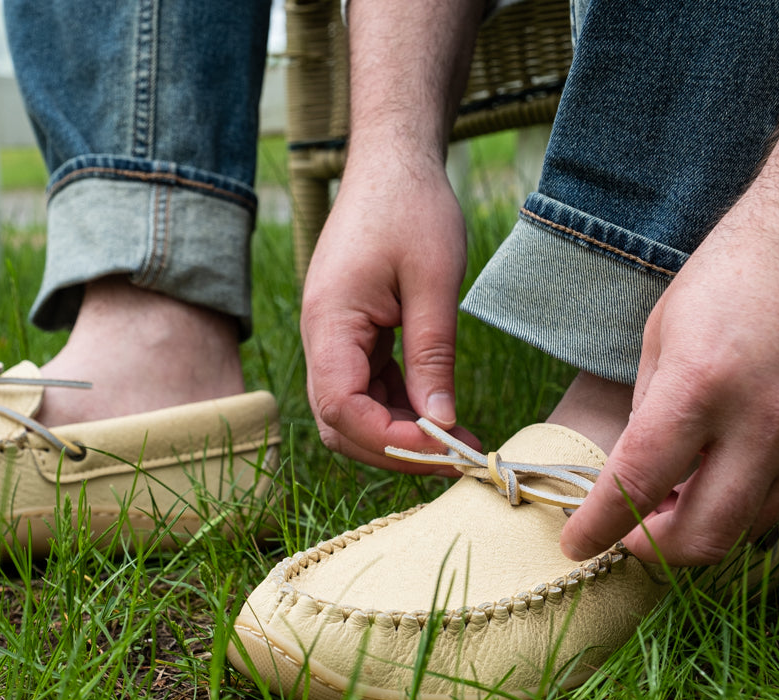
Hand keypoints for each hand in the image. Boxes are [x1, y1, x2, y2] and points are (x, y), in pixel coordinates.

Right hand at [300, 158, 476, 473]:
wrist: (391, 163)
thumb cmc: (412, 208)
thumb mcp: (433, 281)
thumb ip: (433, 355)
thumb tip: (442, 424)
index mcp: (329, 323)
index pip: (341, 409)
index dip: (389, 440)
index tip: (443, 447)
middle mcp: (320, 338)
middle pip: (339, 423)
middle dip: (393, 448)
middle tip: (454, 457)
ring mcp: (333, 339)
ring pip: (352, 412)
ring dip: (400, 433)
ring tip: (458, 440)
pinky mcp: (351, 336)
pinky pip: (366, 388)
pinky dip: (400, 408)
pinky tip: (441, 411)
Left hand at [561, 175, 778, 564]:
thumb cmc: (728, 273)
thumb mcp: (661, 336)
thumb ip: (647, 412)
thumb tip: (634, 475)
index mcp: (700, 386)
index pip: (638, 485)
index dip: (600, 527)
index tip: (574, 545)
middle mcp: (762, 420)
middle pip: (706, 534)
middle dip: (655, 549)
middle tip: (625, 532)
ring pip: (750, 525)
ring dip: (700, 528)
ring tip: (668, 499)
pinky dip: (738, 501)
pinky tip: (713, 475)